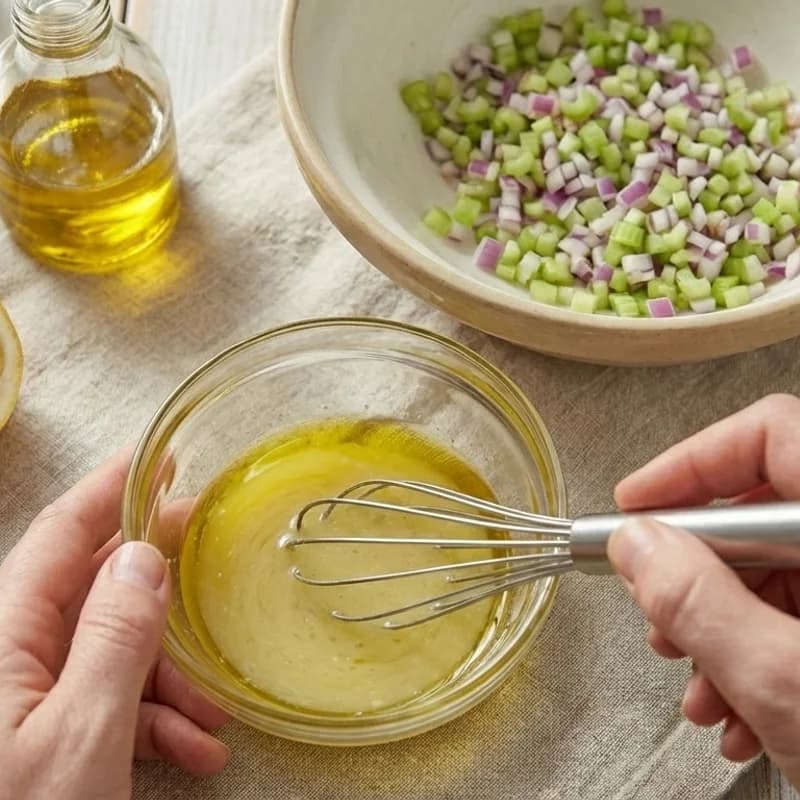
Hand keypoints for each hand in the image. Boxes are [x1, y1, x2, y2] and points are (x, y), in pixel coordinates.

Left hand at [0, 449, 229, 799]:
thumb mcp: (79, 739)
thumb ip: (113, 640)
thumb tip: (144, 559)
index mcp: (2, 638)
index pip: (61, 536)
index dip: (111, 489)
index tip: (159, 456)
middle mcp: (8, 657)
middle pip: (91, 591)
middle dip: (157, 585)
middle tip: (210, 557)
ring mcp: (23, 698)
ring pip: (104, 652)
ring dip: (165, 676)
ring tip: (210, 718)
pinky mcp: (37, 736)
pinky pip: (99, 702)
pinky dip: (147, 720)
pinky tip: (188, 752)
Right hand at [608, 394, 799, 788]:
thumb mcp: (785, 682)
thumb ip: (700, 603)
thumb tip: (637, 545)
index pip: (771, 436)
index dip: (691, 463)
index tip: (636, 505)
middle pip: (761, 515)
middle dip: (694, 570)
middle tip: (657, 612)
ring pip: (774, 573)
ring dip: (717, 627)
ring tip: (698, 688)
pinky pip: (799, 616)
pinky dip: (754, 656)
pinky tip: (739, 712)